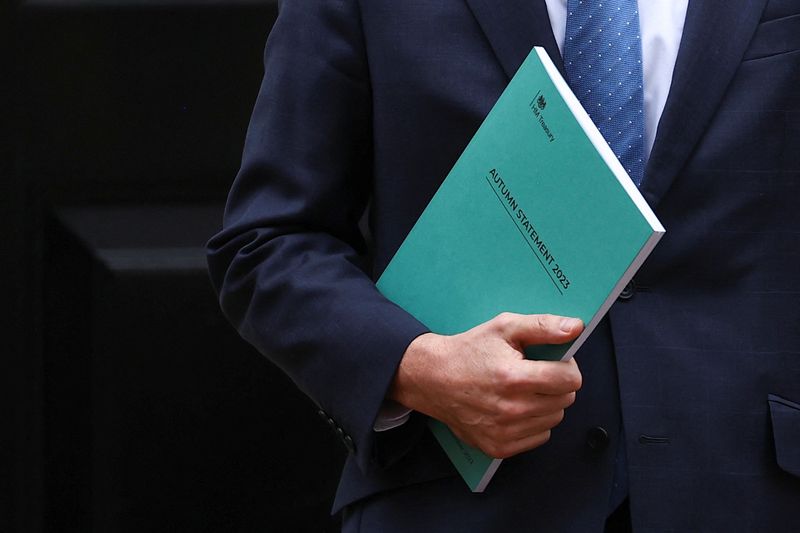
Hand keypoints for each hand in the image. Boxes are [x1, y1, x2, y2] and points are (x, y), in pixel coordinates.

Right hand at [389, 313, 583, 458]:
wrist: (432, 379)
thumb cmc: (469, 351)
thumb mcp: (504, 327)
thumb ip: (543, 326)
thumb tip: (576, 327)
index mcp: (513, 377)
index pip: (570, 380)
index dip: (567, 367)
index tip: (553, 362)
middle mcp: (511, 409)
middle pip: (565, 400)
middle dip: (556, 384)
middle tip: (534, 373)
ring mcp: (505, 432)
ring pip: (554, 419)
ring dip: (546, 403)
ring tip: (522, 390)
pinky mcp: (499, 447)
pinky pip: (539, 437)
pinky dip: (534, 422)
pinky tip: (515, 407)